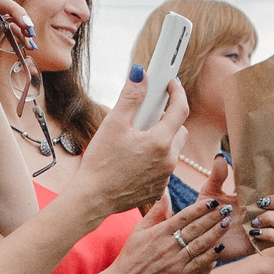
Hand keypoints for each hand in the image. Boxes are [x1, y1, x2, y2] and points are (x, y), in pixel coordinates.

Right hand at [78, 65, 193, 215]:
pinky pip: (163, 167)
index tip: (171, 82)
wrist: (92, 198)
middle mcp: (169, 160)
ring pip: (172, 150)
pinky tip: (134, 159)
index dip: (177, 92)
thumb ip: (131, 97)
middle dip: (168, 119)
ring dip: (162, 139)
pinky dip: (155, 158)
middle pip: (179, 130)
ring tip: (137, 139)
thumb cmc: (100, 162)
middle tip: (148, 114)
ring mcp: (165, 177)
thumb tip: (141, 74)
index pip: (181, 109)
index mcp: (161, 141)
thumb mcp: (113, 124)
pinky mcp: (158, 188)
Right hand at [108, 193, 227, 273]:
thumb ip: (154, 212)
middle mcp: (169, 245)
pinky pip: (199, 263)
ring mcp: (175, 261)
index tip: (213, 201)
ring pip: (200, 244)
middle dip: (213, 217)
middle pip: (196, 228)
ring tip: (227, 223)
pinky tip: (220, 247)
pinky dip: (211, 255)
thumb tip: (164, 194)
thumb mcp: (138, 230)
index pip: (184, 216)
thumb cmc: (131, 255)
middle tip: (227, 208)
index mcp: (159, 232)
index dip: (200, 208)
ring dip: (215, 233)